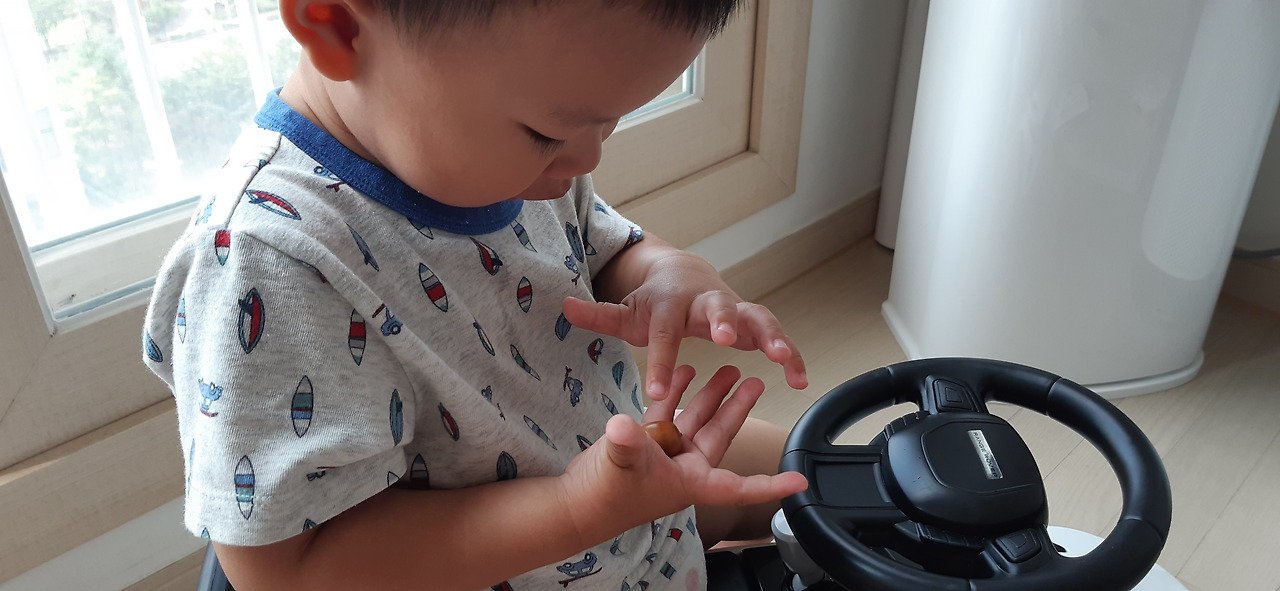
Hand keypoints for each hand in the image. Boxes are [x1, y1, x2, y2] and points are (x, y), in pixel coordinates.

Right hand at [559, 365, 807, 543]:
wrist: (575, 503)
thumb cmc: (604, 497)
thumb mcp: (620, 466)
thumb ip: (627, 444)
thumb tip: (624, 425)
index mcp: (691, 482)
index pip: (740, 485)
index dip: (770, 486)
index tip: (799, 481)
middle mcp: (684, 468)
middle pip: (721, 436)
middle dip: (739, 410)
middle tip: (758, 382)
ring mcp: (666, 454)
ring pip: (697, 419)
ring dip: (712, 395)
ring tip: (731, 369)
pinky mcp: (647, 442)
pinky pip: (669, 414)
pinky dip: (678, 394)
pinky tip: (686, 371)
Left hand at [562, 251, 806, 400]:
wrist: (686, 276)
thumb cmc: (653, 303)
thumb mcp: (624, 311)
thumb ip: (597, 315)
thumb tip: (562, 307)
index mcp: (669, 304)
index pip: (662, 334)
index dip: (658, 361)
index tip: (654, 393)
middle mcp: (705, 302)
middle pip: (715, 308)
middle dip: (722, 320)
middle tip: (726, 336)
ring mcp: (733, 308)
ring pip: (756, 318)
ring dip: (772, 336)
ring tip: (785, 359)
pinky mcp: (753, 321)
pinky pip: (777, 336)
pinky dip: (793, 354)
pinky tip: (803, 380)